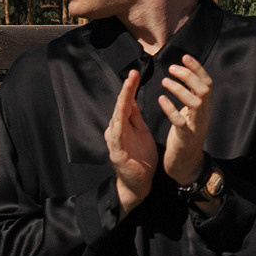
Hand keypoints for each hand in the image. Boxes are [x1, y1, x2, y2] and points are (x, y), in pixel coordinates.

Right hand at [105, 70, 158, 214]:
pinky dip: (119, 125)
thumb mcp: (140, 132)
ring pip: (117, 118)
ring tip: (127, 88)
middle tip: (132, 74)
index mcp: (123, 125)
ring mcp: (115, 141)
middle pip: (121, 107)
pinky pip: (117, 136)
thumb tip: (132, 98)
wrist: (139, 182)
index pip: (126, 102)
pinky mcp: (117, 153)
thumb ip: (135, 117)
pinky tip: (121, 116)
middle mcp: (116, 130)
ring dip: (122, 102)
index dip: (130, 88)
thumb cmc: (140, 157)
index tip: (135, 72)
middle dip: (126, 90)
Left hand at [158, 55, 213, 186]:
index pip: (207, 83)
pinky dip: (171, 108)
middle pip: (204, 89)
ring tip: (165, 81)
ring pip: (195, 103)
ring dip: (180, 89)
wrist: (185, 165)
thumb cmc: (184, 137)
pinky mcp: (185, 138)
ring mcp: (196, 127)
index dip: (198, 69)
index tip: (185, 56)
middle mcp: (203, 115)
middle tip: (172, 68)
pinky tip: (161, 99)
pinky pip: (180, 121)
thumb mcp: (190, 115)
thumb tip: (186, 77)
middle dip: (189, 75)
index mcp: (204, 109)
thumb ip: (190, 98)